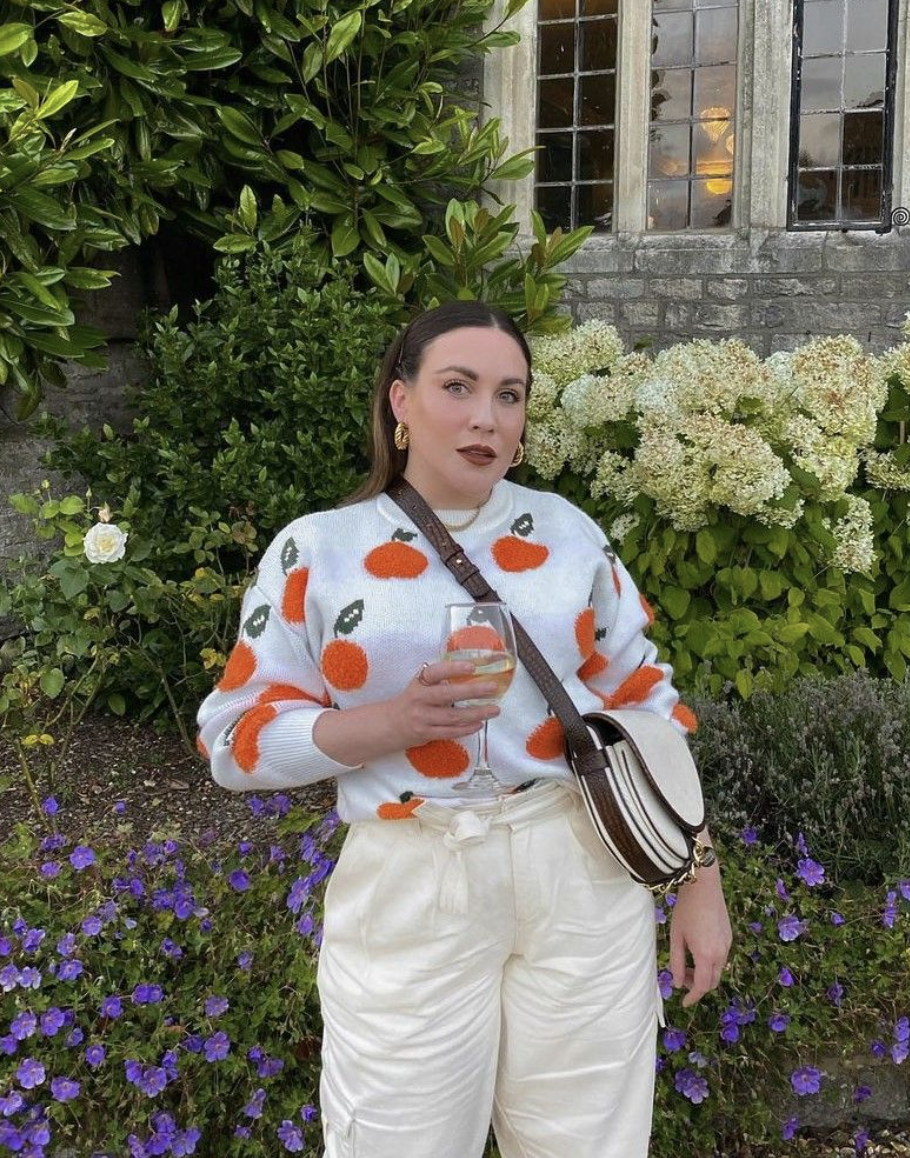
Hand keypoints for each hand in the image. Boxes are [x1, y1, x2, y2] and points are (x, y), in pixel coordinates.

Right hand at [386, 660, 499, 750]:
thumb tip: (472, 672)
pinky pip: (450, 732)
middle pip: (447, 695)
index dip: (453, 669)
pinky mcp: (426, 734)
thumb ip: (439, 680)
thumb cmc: (411, 701)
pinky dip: (466, 728)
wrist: (390, 725)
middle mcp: (419, 699)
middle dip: (472, 691)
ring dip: (476, 713)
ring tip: (494, 709)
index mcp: (419, 683)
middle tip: (492, 687)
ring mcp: (422, 718)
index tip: (472, 666)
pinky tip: (480, 723)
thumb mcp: (419, 686)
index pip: (435, 672)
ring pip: (453, 716)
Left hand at [668, 862, 731, 1007]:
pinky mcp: (729, 936)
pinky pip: (722, 957)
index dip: (692, 997)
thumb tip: (678, 983)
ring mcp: (728, 944)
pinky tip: (697, 951)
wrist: (703, 885)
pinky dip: (710, 962)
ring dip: (704, 973)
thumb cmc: (686, 909)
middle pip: (712, 981)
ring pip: (718, 970)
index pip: (702, 986)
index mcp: (706, 955)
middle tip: (681, 977)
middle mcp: (721, 953)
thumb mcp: (676, 937)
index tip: (684, 1002)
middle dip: (697, 985)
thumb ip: (675, 962)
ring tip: (686, 963)